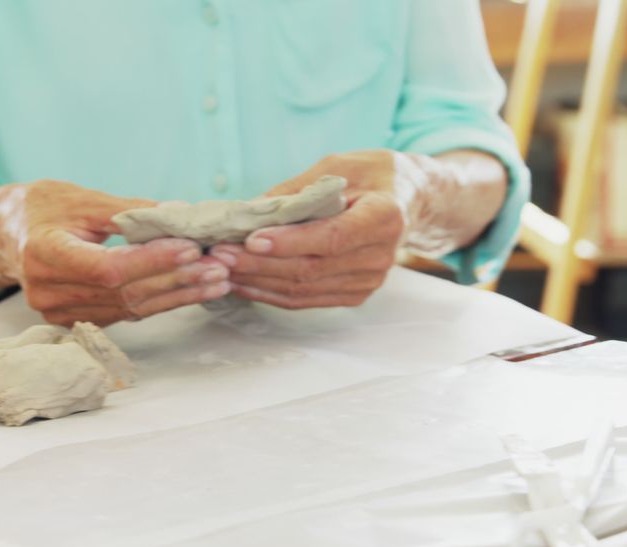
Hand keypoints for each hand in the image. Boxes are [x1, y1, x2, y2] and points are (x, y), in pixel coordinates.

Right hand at [0, 180, 230, 325]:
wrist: (9, 235)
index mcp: (44, 254)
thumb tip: (182, 214)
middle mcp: (48, 290)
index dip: (153, 261)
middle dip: (176, 279)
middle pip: (124, 292)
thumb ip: (131, 211)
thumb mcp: (84, 199)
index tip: (191, 248)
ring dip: (178, 295)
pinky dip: (161, 300)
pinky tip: (192, 289)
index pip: (108, 268)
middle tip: (219, 267)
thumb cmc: (45, 208)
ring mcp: (59, 311)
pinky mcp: (75, 320)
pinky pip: (126, 313)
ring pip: (131, 308)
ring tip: (217, 280)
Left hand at [210, 150, 418, 309]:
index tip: (251, 239)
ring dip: (257, 281)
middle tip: (218, 253)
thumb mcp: (337, 166)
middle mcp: (381, 255)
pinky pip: (305, 300)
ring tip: (219, 269)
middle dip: (258, 263)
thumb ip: (295, 191)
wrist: (409, 200)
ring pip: (303, 289)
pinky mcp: (354, 294)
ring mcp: (369, 280)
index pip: (332, 237)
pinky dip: (269, 293)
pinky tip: (241, 282)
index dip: (290, 242)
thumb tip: (245, 212)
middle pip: (311, 268)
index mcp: (385, 216)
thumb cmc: (371, 175)